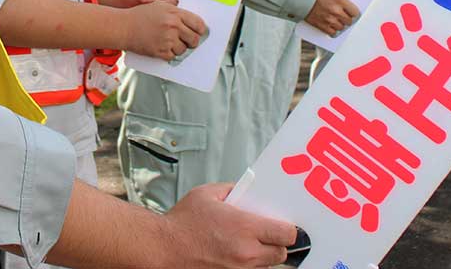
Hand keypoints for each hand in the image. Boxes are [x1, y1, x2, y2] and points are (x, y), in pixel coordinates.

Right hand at [123, 0, 206, 59]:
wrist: (123, 26)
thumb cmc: (139, 15)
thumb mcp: (159, 6)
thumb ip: (176, 12)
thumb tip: (190, 22)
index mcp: (175, 13)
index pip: (198, 23)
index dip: (200, 29)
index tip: (199, 32)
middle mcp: (173, 26)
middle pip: (194, 39)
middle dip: (192, 41)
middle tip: (187, 41)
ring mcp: (167, 39)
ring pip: (184, 49)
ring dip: (179, 49)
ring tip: (170, 43)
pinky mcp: (160, 51)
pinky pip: (172, 57)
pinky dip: (169, 55)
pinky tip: (163, 47)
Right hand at [163, 183, 297, 268]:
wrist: (161, 249)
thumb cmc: (181, 224)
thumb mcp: (208, 194)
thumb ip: (233, 190)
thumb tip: (247, 192)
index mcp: (244, 228)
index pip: (287, 234)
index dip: (289, 230)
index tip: (285, 226)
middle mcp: (245, 253)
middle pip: (281, 254)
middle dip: (277, 244)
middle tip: (267, 235)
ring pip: (266, 267)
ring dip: (262, 256)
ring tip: (246, 244)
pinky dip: (247, 265)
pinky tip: (234, 255)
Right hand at [304, 0, 359, 35]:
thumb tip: (349, 3)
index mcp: (340, 1)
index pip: (355, 12)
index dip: (354, 13)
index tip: (352, 13)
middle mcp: (336, 12)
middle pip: (349, 21)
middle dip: (347, 18)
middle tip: (344, 16)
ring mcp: (329, 20)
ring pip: (341, 27)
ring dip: (340, 24)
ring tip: (337, 20)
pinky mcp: (322, 25)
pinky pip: (332, 33)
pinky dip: (333, 30)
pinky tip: (332, 26)